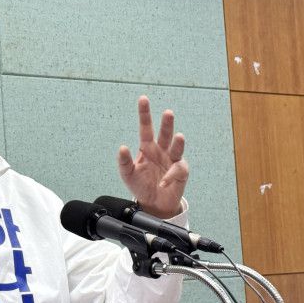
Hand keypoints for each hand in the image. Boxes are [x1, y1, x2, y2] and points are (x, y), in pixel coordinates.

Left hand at [118, 95, 188, 217]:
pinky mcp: (180, 172)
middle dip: (167, 123)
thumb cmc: (140, 186)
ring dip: (178, 142)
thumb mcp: (128, 174)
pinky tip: (163, 181)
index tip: (143, 99)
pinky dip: (171, 175)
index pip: (146, 128)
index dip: (145, 114)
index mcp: (147, 148)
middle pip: (165, 133)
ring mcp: (172, 160)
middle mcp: (161, 150)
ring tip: (178, 136)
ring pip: (177, 147)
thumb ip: (124, 162)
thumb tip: (122, 148)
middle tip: (167, 113)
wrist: (153, 203)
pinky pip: (178, 169)